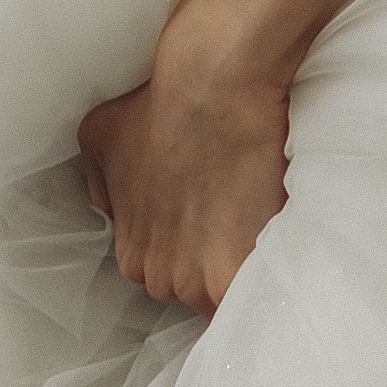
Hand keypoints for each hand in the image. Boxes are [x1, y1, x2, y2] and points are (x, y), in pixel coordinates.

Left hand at [78, 18, 291, 314]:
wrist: (211, 86)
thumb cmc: (158, 106)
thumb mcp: (101, 137)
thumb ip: (101, 183)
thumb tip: (110, 206)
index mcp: (132, 255)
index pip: (169, 278)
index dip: (196, 255)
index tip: (217, 231)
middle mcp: (158, 276)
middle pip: (199, 293)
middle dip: (220, 268)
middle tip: (245, 228)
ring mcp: (197, 280)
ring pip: (230, 299)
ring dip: (248, 275)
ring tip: (269, 238)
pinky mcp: (237, 270)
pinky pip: (257, 297)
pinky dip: (269, 284)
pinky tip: (285, 265)